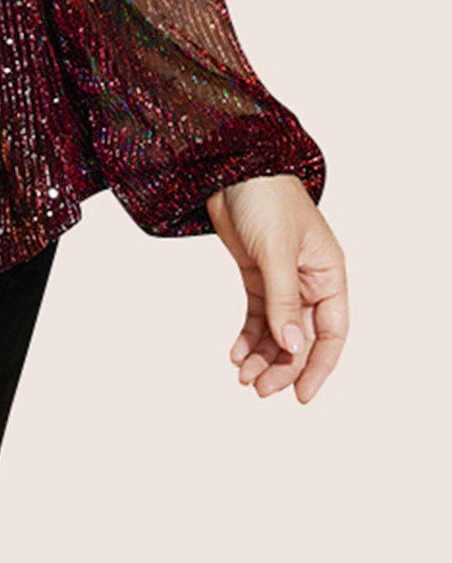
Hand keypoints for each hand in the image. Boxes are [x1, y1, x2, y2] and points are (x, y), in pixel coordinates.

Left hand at [207, 172, 347, 402]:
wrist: (231, 167)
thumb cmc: (266, 198)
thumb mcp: (276, 252)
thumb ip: (284, 301)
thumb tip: (293, 346)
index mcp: (328, 274)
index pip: (332, 332)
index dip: (318, 366)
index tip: (301, 395)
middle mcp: (309, 281)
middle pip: (301, 337)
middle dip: (282, 365)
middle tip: (258, 388)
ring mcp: (282, 279)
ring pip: (277, 330)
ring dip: (262, 355)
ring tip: (242, 376)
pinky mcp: (256, 274)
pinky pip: (257, 315)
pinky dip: (248, 336)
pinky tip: (235, 353)